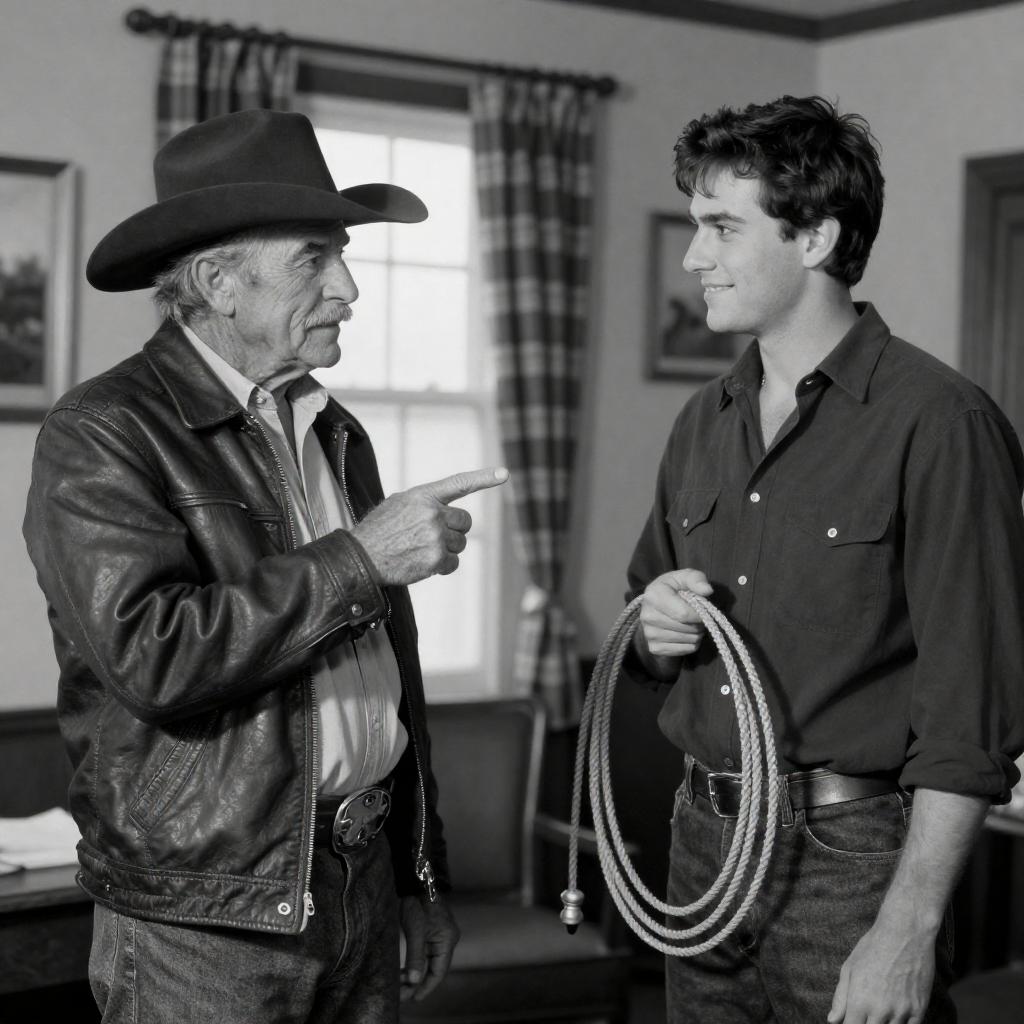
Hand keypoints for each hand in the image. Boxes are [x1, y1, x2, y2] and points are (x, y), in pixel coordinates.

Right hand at [351, 467, 508, 585]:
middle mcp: (432, 513)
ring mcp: (435, 536)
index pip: (459, 483)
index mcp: (423, 495)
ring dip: (447, 549)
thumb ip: (425, 503)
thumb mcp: (399, 504)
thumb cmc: (379, 531)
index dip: (484, 478)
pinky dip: (443, 566)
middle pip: (465, 522)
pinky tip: (423, 563)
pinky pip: (453, 562)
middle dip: (454, 531)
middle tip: (434, 537)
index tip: (504, 473)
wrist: (361, 557)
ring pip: (460, 544)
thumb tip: (444, 511)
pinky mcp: (436, 558)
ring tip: (421, 550)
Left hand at [399, 894, 459, 1001]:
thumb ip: (415, 957)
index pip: (438, 971)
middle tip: (402, 994)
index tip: (413, 999)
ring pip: (429, 962)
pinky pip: (426, 954)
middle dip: (418, 982)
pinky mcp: (432, 932)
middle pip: (434, 968)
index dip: (426, 987)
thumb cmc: (416, 901)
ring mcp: (441, 936)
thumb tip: (414, 982)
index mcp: (448, 940)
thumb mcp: (415, 930)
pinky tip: (404, 970)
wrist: (415, 879)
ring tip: (399, 984)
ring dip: (415, 973)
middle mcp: (447, 939)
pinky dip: (415, 963)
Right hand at [638, 569, 712, 657]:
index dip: (699, 614)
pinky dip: (691, 643)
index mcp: (653, 595)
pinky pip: (685, 650)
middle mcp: (647, 616)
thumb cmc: (674, 588)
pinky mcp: (654, 648)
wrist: (655, 605)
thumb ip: (697, 579)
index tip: (703, 609)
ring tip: (691, 623)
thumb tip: (707, 590)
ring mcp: (649, 634)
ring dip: (697, 633)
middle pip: (687, 628)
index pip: (683, 614)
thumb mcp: (685, 577)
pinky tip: (685, 633)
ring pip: (688, 640)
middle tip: (696, 616)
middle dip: (699, 623)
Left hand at [827, 917, 934, 1023]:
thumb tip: (833, 1020)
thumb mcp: (850, 968)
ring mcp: (901, 1011)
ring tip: (880, 1012)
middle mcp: (880, 1010)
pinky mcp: (919, 1009)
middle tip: (867, 1015)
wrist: (905, 933)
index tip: (852, 1020)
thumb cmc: (873, 947)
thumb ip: (841, 997)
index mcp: (859, 1000)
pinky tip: (896, 1016)